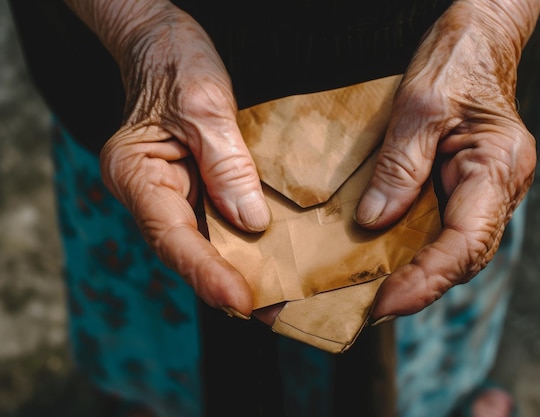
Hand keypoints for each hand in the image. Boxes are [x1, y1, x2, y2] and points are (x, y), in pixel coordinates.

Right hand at [68, 1, 270, 317]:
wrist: (165, 44)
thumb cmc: (176, 64)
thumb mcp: (204, 104)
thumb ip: (226, 164)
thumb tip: (251, 223)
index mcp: (135, 173)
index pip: (170, 235)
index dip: (204, 272)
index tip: (240, 300)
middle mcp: (149, 192)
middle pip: (186, 250)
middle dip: (225, 284)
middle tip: (269, 312)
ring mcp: (171, 193)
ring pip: (203, 243)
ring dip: (238, 271)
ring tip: (276, 300)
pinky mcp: (195, 189)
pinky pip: (217, 224)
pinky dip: (242, 245)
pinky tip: (271, 261)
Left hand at [355, 0, 539, 320]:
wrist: (476, 39)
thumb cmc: (457, 61)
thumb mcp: (421, 105)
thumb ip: (400, 166)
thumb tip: (375, 222)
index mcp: (497, 167)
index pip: (467, 241)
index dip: (429, 278)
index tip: (387, 301)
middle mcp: (498, 188)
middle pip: (462, 256)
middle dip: (419, 287)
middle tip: (370, 309)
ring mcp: (483, 190)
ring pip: (452, 248)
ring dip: (416, 275)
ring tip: (372, 296)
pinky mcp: (464, 186)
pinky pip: (442, 228)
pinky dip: (416, 250)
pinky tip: (386, 260)